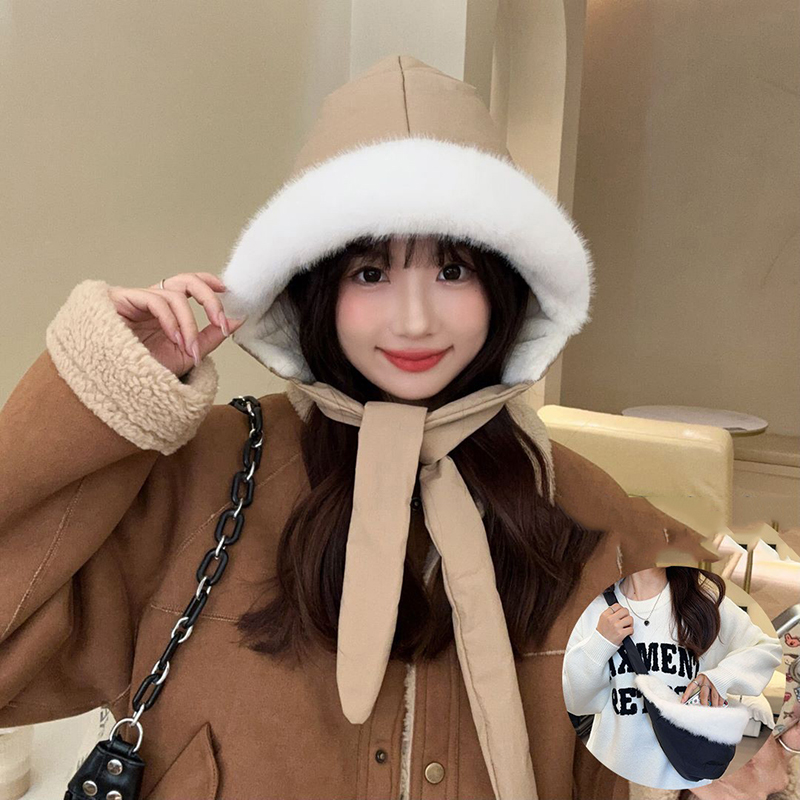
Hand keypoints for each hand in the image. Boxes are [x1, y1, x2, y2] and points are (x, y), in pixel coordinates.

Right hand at [108, 273, 245, 377]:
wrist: (116, 385)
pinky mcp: (121, 301)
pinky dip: (171, 320)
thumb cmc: (145, 371)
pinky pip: (155, 301)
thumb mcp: (188, 354)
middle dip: (208, 298)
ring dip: (189, 324)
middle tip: (220, 320)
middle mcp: (153, 301)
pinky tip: (174, 338)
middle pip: (185, 280)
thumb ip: (211, 337)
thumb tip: (238, 319)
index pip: (189, 285)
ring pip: (174, 296)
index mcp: (167, 310)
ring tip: (189, 348)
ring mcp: (137, 300)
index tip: (227, 289)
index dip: (208, 281)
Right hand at [596, 603, 633, 645]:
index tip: (621, 613)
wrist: (601, 643)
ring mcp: (616, 626)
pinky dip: (630, 631)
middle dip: (626, 615)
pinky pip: (631, 629)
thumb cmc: (603, 632)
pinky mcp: (621, 634)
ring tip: (626, 626)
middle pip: (625, 611)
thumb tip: (619, 609)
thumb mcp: (603, 619)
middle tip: (625, 619)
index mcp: (605, 615)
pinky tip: (626, 632)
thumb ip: (610, 613)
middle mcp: (611, 619)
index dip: (621, 609)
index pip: (617, 605)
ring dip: (630, 623)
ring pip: (630, 619)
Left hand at [681, 673, 724, 705]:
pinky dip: (719, 703)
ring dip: (713, 705)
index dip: (686, 694)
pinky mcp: (722, 688)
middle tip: (703, 708)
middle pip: (704, 694)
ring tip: (711, 709)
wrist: (722, 673)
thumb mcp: (702, 680)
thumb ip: (699, 688)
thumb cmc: (710, 678)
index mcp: (699, 678)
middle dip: (703, 703)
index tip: (683, 700)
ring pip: (713, 697)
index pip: (691, 686)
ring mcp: (714, 684)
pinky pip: (720, 697)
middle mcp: (706, 681)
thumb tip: (695, 700)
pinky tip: (718, 706)